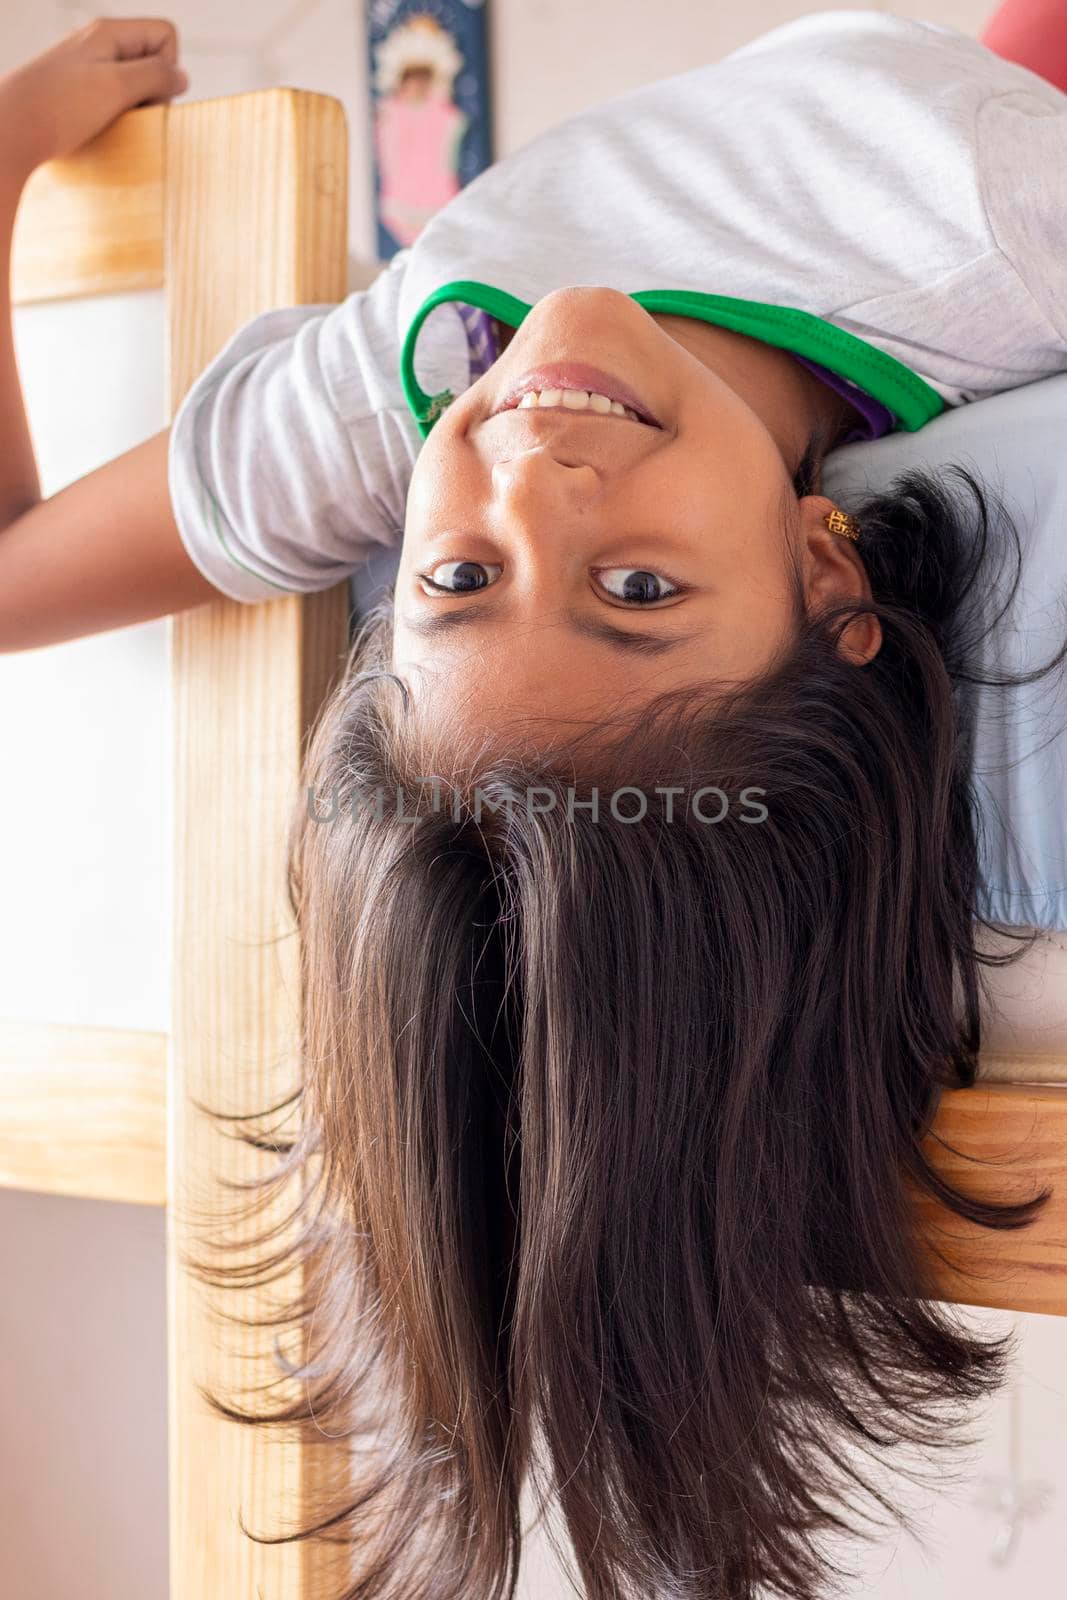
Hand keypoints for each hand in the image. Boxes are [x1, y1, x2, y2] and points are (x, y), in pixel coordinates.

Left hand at [0, 17, 187, 182]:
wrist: (11, 130)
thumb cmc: (59, 106)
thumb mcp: (116, 86)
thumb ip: (155, 76)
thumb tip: (182, 76)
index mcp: (108, 33)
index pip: (165, 36)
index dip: (167, 67)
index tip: (147, 93)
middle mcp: (99, 46)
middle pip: (152, 61)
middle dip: (153, 91)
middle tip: (130, 111)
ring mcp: (89, 71)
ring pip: (135, 85)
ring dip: (136, 109)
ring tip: (113, 122)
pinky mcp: (80, 96)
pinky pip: (116, 102)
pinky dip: (118, 118)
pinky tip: (102, 129)